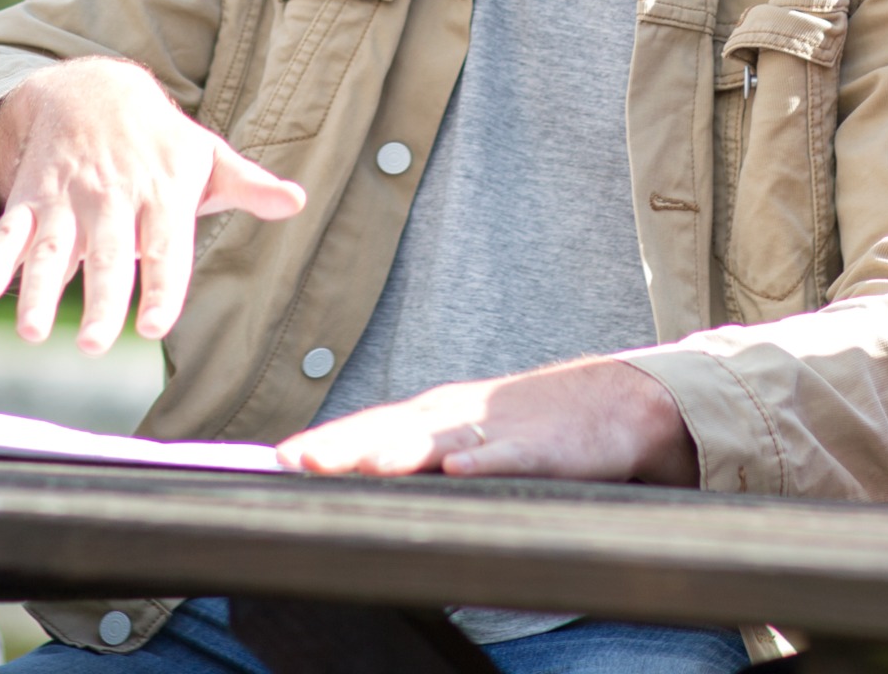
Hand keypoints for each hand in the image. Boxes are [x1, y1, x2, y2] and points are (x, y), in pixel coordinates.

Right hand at [0, 57, 306, 353]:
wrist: (91, 86)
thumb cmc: (159, 139)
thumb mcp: (204, 155)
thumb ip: (247, 185)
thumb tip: (296, 201)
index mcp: (161, 193)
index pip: (165, 248)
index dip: (161, 286)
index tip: (154, 326)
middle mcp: (113, 197)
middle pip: (106, 255)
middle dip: (99, 299)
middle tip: (93, 346)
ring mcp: (68, 196)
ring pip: (52, 246)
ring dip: (38, 289)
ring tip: (30, 333)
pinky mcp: (32, 195)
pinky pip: (11, 227)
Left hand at [276, 357, 697, 484]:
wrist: (609, 404)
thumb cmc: (524, 428)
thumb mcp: (459, 439)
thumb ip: (411, 458)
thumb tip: (353, 482)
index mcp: (430, 419)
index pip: (366, 430)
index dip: (325, 445)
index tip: (278, 459)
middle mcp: (452, 419)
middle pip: (389, 433)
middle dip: (342, 448)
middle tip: (297, 462)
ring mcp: (495, 430)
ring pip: (439, 443)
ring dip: (398, 452)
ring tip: (362, 464)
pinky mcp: (540, 449)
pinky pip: (509, 456)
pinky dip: (486, 461)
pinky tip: (462, 470)